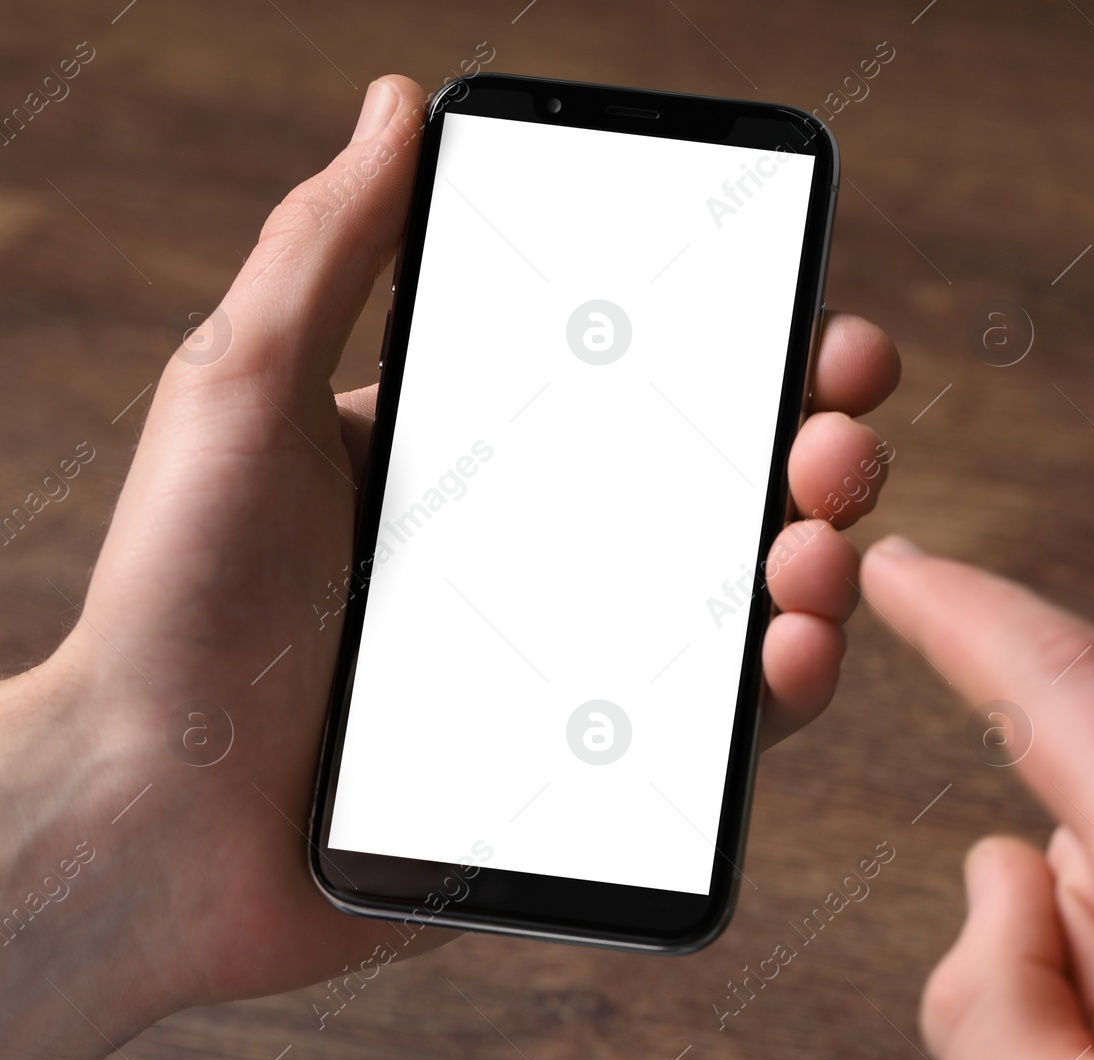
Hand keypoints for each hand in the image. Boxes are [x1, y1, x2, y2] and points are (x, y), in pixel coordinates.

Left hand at [0, 75, 897, 1059]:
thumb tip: (394, 105)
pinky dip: (784, 690)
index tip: (821, 332)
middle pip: (725, 488)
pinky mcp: (589, 771)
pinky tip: (794, 654)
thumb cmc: (177, 602)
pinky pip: (717, 732)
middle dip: (816, 448)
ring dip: (818, 560)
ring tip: (816, 545)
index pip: (651, 387)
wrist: (152, 820)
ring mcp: (575, 658)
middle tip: (841, 435)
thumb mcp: (244, 395)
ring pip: (743, 602)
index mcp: (487, 455)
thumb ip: (325, 248)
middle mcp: (548, 550)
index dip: (755, 352)